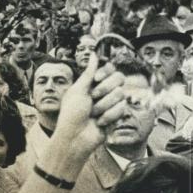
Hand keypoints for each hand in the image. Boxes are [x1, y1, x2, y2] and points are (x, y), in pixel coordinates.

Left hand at [48, 52, 126, 167]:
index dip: (106, 72)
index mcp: (93, 83)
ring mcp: (111, 103)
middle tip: (93, 98)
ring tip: (93, 114)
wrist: (76, 137)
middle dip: (105, 90)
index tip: (97, 79)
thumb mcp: (77, 91)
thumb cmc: (71, 115)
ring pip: (120, 94)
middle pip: (119, 78)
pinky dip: (108, 116)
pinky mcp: (117, 115)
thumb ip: (89, 73)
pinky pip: (121, 108)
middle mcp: (104, 91)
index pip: (110, 69)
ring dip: (104, 105)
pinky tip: (99, 122)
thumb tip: (94, 54)